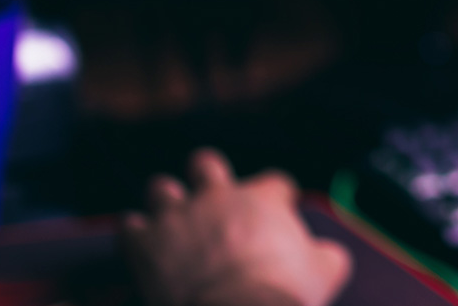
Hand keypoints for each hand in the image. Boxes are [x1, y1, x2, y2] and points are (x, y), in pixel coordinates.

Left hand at [121, 148, 351, 305]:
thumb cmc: (283, 293)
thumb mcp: (326, 271)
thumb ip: (327, 255)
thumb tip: (327, 255)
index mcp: (262, 199)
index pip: (273, 182)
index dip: (276, 198)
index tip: (277, 214)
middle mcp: (217, 197)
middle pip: (206, 164)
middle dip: (208, 177)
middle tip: (214, 202)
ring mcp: (177, 216)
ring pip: (161, 189)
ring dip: (166, 203)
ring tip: (172, 222)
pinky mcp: (145, 243)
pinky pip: (130, 226)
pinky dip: (137, 236)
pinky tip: (144, 249)